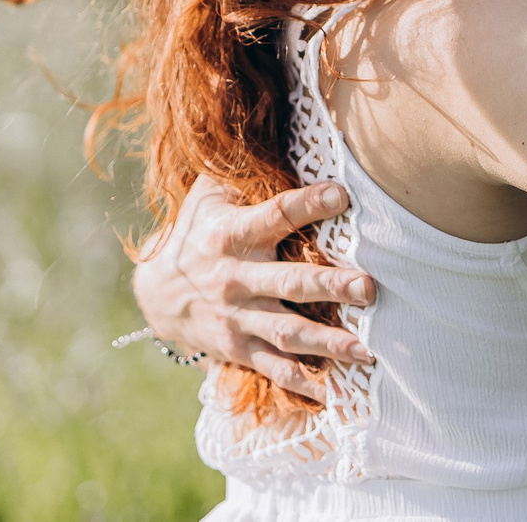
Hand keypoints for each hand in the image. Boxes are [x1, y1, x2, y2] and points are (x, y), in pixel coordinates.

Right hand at [131, 177, 375, 399]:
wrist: (157, 292)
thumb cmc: (199, 229)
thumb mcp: (210, 194)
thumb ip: (245, 171)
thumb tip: (281, 133)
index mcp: (231, 234)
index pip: (274, 214)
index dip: (307, 204)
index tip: (342, 194)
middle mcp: (235, 278)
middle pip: (289, 281)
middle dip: (330, 285)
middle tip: (369, 288)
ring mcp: (238, 318)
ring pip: (288, 331)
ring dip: (329, 342)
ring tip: (367, 350)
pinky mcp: (239, 348)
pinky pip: (275, 368)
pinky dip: (305, 383)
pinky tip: (337, 392)